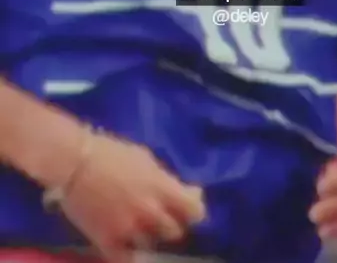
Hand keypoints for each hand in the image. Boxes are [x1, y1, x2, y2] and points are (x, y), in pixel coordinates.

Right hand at [60, 132, 204, 262]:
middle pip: (175, 232)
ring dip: (148, 236)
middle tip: (161, 214)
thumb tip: (179, 190)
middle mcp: (150, 212)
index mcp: (161, 187)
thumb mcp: (144, 158)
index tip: (188, 203)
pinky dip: (127, 253)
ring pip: (150, 245)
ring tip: (138, 225)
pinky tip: (124, 244)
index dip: (194, 208)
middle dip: (170, 222)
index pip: (195, 211)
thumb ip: (162, 178)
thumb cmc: (110, 152)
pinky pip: (125, 259)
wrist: (73, 162)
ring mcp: (129, 230)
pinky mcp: (107, 242)